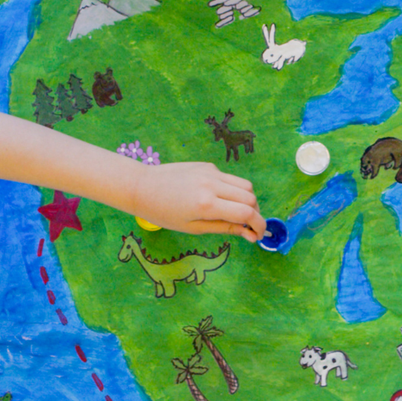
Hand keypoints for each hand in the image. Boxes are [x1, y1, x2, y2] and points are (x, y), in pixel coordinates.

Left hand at [131, 162, 266, 240]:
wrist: (142, 187)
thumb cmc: (163, 213)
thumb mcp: (193, 227)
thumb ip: (224, 228)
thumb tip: (249, 233)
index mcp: (207, 204)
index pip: (247, 213)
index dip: (259, 225)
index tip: (258, 235)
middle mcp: (212, 184)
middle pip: (250, 197)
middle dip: (255, 213)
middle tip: (248, 226)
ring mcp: (211, 172)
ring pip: (244, 185)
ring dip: (247, 200)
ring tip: (236, 213)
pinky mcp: (207, 166)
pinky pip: (229, 178)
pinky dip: (232, 191)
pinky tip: (217, 199)